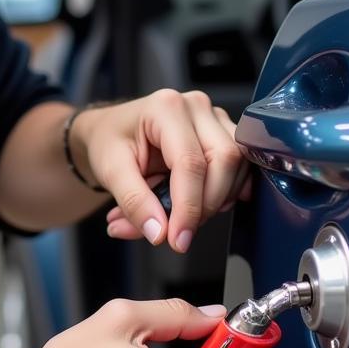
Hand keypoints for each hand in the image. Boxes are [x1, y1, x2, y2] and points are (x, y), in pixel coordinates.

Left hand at [73, 90, 250, 251]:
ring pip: (237, 166)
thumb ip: (133, 202)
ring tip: (175, 215)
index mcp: (166, 108)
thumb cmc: (109, 142)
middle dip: (206, 206)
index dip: (188, 207)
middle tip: (178, 231)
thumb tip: (159, 233)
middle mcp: (196, 107)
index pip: (190, 163)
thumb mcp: (110, 171)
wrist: (111, 130)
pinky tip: (197, 204)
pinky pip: (240, 169)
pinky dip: (223, 195)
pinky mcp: (224, 133)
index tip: (178, 240)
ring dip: (214, 203)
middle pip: (224, 161)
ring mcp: (214, 118)